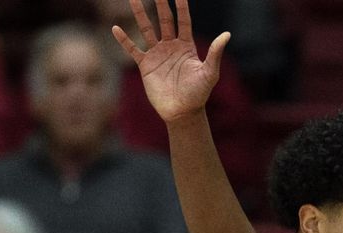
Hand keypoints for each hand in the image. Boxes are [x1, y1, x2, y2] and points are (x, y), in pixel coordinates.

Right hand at [112, 0, 229, 121]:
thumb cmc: (199, 94)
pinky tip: (115, 28)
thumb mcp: (209, 73)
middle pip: (165, 19)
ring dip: (140, 14)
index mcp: (187, 46)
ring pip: (146, 29)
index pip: (183, 20)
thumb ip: (215, 53)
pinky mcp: (146, 65)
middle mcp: (171, 46)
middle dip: (160, 3)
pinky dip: (124, 40)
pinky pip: (132, 49)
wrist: (182, 112)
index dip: (181, 5)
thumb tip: (227, 34)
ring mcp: (157, 54)